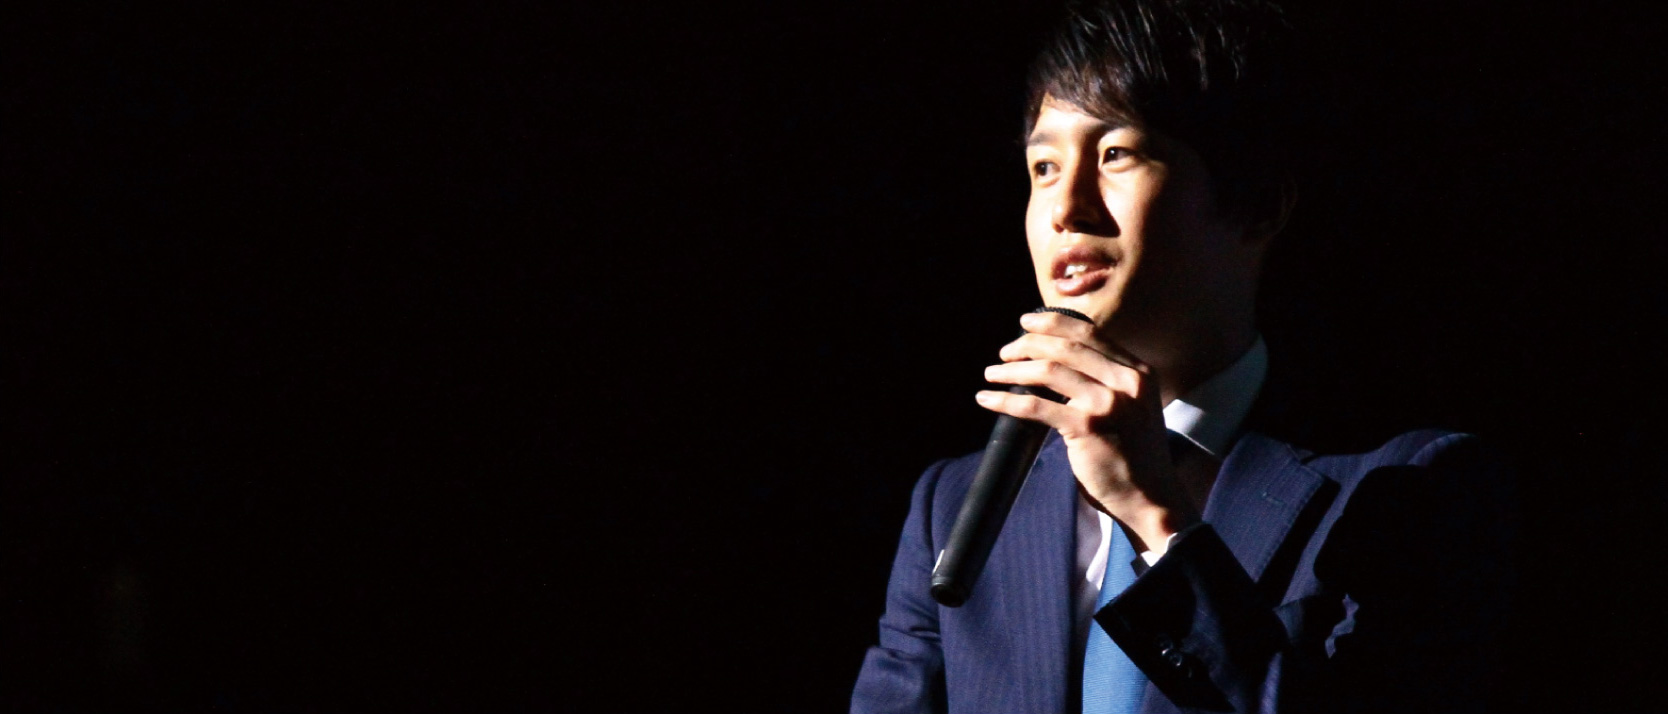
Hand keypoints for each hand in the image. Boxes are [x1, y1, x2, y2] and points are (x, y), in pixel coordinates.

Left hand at [975, 311, 1199, 552]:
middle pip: (1066, 347)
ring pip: (1048, 371)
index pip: (1091, 334)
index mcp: (1138, 372)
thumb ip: (1107, 383)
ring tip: (992, 374)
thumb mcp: (1133, 407)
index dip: (1054, 323)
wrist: (1152, 498)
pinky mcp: (1087, 428)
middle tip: (1004, 352)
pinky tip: (988, 400)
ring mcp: (1107, 404)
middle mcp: (1127, 382)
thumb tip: (1059, 364)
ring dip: (1012, 370)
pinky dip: (1006, 400)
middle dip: (1028, 344)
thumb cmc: (1136, 456)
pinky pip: (1036, 405)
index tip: (1026, 323)